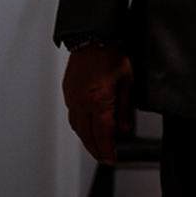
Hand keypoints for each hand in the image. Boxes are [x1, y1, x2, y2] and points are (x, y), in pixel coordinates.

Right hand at [62, 44, 133, 165]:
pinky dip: (79, 127)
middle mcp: (83, 103)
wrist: (92, 37)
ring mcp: (73, 98)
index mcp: (99, 102)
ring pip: (78, 128)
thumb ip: (125, 108)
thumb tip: (123, 128)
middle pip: (88, 136)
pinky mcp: (68, 92)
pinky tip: (84, 129)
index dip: (107, 151)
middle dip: (96, 151)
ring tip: (95, 148)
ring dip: (86, 141)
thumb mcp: (127, 82)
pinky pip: (72, 116)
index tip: (111, 159)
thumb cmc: (111, 55)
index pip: (102, 135)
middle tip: (104, 159)